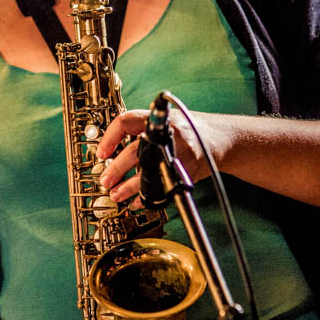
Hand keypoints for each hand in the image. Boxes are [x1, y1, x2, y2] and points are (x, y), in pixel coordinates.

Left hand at [96, 108, 215, 205]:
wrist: (219, 138)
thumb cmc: (188, 130)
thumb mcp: (165, 121)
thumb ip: (141, 130)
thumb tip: (111, 149)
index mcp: (158, 118)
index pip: (126, 121)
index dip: (109, 138)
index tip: (101, 153)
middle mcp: (168, 133)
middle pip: (134, 152)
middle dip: (116, 169)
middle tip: (106, 180)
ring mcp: (179, 153)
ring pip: (147, 173)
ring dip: (128, 187)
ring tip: (117, 194)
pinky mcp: (188, 170)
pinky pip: (164, 187)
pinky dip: (149, 197)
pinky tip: (140, 200)